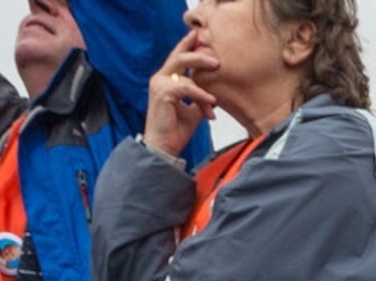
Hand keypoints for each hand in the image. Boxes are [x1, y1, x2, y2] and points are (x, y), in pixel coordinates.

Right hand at [145, 33, 218, 156]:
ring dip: (203, 78)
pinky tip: (210, 103)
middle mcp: (160, 79)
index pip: (177, 57)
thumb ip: (200, 99)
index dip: (188, 45)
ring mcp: (159, 84)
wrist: (164, 148)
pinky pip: (186, 87)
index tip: (200, 37)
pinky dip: (200, 94)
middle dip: (198, 54)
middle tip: (215, 60)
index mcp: (166, 80)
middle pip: (180, 56)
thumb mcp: (193, 112)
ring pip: (183, 67)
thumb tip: (215, 94)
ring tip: (216, 83)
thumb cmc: (174, 131)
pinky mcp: (163, 93)